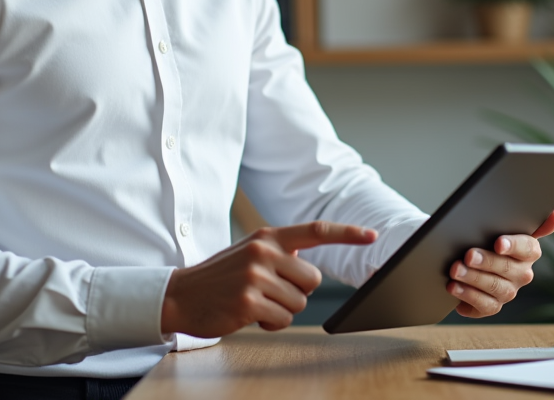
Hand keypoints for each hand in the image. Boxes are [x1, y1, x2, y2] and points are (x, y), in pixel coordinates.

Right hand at [161, 221, 376, 337]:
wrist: (181, 294)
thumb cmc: (221, 276)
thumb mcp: (250, 252)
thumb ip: (280, 253)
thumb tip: (310, 267)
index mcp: (268, 236)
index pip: (316, 230)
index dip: (347, 233)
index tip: (372, 234)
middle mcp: (264, 251)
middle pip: (313, 279)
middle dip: (297, 291)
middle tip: (269, 291)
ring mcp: (256, 276)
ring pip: (299, 302)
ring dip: (282, 309)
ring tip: (255, 302)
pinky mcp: (249, 302)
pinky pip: (282, 319)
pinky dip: (270, 323)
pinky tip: (250, 315)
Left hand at [447, 209, 553, 317]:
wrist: (470, 262)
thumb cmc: (490, 240)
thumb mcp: (505, 226)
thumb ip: (531, 221)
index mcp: (529, 252)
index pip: (528, 248)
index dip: (514, 245)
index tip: (498, 243)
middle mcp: (522, 273)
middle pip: (507, 268)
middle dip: (486, 261)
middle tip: (468, 255)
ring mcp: (508, 291)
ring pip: (495, 287)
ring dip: (474, 279)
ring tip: (456, 270)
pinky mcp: (492, 306)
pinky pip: (484, 305)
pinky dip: (468, 296)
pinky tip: (454, 287)